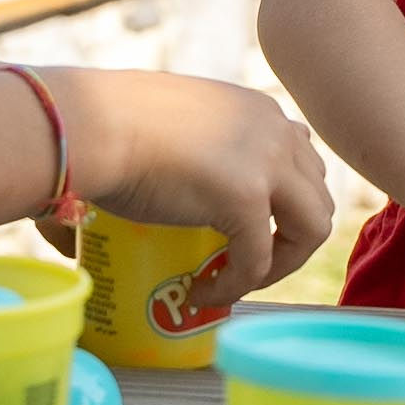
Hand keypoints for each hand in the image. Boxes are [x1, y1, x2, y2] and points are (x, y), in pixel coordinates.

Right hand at [59, 70, 334, 314]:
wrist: (88, 124)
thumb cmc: (103, 125)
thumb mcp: (167, 126)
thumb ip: (181, 152)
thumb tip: (137, 207)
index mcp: (258, 110)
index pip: (301, 160)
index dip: (284, 203)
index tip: (252, 231)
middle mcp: (274, 129)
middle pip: (316, 195)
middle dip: (291, 237)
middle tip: (246, 263)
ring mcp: (267, 161)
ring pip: (312, 229)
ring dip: (280, 265)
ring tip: (234, 281)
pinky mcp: (247, 198)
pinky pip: (259, 260)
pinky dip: (236, 285)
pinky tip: (203, 293)